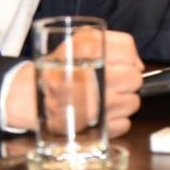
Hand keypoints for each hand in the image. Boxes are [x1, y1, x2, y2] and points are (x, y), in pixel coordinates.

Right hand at [4, 29, 144, 135]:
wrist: (32, 97)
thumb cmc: (58, 68)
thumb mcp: (79, 42)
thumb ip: (112, 43)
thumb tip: (138, 64)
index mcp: (91, 52)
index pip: (128, 52)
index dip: (129, 57)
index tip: (121, 63)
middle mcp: (97, 78)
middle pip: (135, 78)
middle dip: (126, 79)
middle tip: (112, 81)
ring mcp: (99, 105)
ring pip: (133, 102)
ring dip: (123, 100)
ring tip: (106, 97)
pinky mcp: (98, 127)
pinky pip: (125, 123)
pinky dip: (116, 120)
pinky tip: (103, 113)